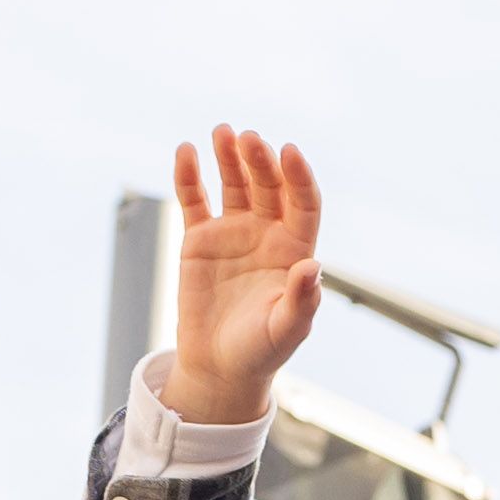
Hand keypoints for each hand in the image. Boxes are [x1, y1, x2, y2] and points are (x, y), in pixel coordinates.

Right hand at [159, 126, 328, 433]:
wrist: (219, 367)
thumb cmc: (260, 351)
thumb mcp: (285, 330)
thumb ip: (301, 299)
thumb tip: (312, 266)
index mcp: (295, 249)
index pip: (302, 203)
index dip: (298, 177)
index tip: (289, 151)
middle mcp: (267, 233)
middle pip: (267, 185)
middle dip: (259, 160)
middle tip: (248, 139)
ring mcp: (233, 232)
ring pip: (233, 183)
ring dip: (228, 157)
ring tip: (222, 132)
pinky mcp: (199, 238)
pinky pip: (194, 199)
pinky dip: (189, 176)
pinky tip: (186, 152)